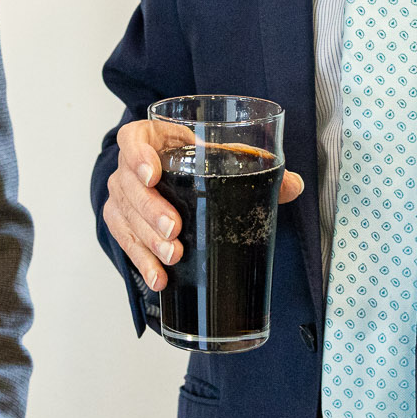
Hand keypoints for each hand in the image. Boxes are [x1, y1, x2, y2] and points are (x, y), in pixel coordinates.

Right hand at [103, 120, 304, 290]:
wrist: (172, 177)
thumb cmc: (197, 163)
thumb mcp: (220, 157)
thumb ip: (255, 166)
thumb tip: (294, 185)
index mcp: (152, 139)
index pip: (133, 139)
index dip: (138, 155)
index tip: (153, 174)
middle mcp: (130, 167)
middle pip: (128, 185)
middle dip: (150, 210)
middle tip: (174, 229)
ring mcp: (123, 196)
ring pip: (125, 216)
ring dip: (147, 240)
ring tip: (173, 257)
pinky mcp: (122, 223)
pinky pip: (125, 242)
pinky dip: (142, 261)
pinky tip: (159, 278)